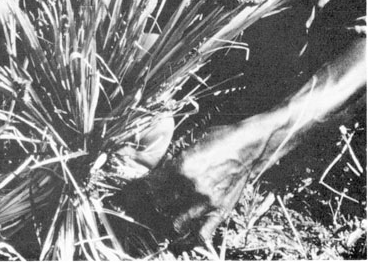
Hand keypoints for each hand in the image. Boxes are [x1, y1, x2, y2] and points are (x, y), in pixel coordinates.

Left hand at [115, 121, 259, 250]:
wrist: (249, 145)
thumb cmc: (220, 138)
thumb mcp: (191, 143)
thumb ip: (172, 160)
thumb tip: (150, 167)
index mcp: (182, 165)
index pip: (150, 185)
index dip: (136, 191)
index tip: (128, 194)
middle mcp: (192, 186)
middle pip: (158, 205)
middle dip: (147, 205)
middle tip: (141, 204)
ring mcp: (207, 202)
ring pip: (175, 223)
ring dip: (165, 220)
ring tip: (160, 216)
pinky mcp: (220, 211)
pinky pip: (200, 234)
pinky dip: (188, 240)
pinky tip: (179, 239)